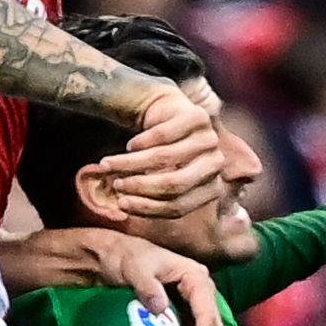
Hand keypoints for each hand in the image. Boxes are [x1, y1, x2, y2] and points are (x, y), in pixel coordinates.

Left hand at [0, 227, 221, 325]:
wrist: (111, 257)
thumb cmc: (125, 258)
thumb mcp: (135, 268)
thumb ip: (147, 287)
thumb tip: (161, 308)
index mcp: (194, 276)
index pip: (207, 310)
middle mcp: (200, 289)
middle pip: (213, 324)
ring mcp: (192, 302)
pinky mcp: (183, 312)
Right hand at [87, 83, 229, 221]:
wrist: (169, 115)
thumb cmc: (162, 156)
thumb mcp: (158, 179)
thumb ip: (146, 197)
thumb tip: (119, 209)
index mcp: (211, 188)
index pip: (178, 207)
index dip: (147, 208)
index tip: (121, 204)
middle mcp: (215, 165)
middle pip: (174, 185)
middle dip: (139, 186)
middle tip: (115, 185)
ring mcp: (209, 139)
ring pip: (164, 158)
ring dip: (131, 163)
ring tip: (109, 164)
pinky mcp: (197, 117)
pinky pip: (163, 134)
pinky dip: (141, 142)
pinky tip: (130, 145)